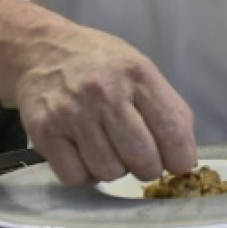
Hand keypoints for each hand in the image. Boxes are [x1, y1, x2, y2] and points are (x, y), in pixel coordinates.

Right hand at [12, 25, 197, 186]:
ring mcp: (71, 112)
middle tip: (141, 159)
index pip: (172, 130)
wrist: (42, 50)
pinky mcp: (43, 131)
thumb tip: (184, 156)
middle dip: (148, 168)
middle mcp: (105, 93)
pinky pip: (75, 177)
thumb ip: (168, 109)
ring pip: (108, 172)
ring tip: (108, 148)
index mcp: (137, 75)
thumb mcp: (142, 69)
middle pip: (142, 158)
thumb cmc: (100, 64)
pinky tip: (85, 154)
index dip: (181, 159)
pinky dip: (84, 175)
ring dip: (114, 170)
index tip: (179, 165)